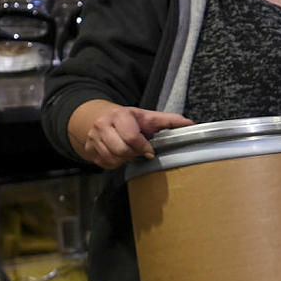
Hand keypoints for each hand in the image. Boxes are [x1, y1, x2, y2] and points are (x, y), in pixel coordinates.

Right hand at [68, 101, 192, 169]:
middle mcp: (102, 125)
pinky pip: (104, 164)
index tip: (149, 151)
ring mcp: (93, 138)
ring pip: (112, 159)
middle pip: (121, 150)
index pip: (131, 137)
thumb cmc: (129, 119)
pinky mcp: (88, 149)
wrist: (100, 117)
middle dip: (133, 154)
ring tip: (129, 151)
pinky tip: (118, 154)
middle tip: (138, 150)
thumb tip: (191, 124)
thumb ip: (170, 121)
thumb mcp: (149, 117)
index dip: (143, 147)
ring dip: (124, 159)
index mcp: (119, 116)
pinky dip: (114, 163)